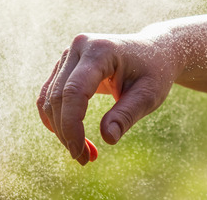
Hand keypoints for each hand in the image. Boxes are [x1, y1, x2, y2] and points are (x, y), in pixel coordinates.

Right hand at [37, 32, 181, 164]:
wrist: (156, 52)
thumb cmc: (154, 72)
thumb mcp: (149, 95)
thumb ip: (126, 115)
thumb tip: (107, 138)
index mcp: (100, 50)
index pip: (74, 91)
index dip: (72, 125)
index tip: (81, 154)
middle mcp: (80, 47)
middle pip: (58, 97)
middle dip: (67, 133)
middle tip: (85, 159)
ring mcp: (70, 54)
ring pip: (50, 99)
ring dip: (61, 130)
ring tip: (84, 153)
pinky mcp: (66, 65)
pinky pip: (50, 95)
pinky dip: (58, 119)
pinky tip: (72, 138)